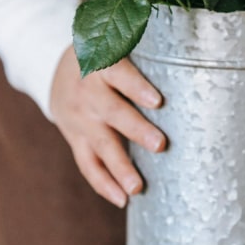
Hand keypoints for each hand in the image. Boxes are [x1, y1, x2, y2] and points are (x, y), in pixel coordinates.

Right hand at [49, 47, 167, 207]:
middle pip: (111, 112)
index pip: (119, 74)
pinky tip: (122, 199)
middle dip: (135, 130)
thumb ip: (141, 54)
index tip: (158, 101)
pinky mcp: (74, 138)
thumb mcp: (112, 45)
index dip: (137, 87)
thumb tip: (189, 59)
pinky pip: (87, 164)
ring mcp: (78, 118)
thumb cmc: (103, 58)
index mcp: (100, 64)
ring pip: (99, 144)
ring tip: (138, 188)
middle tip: (160, 145)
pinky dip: (103, 183)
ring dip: (119, 167)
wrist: (55, 73)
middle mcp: (87, 92)